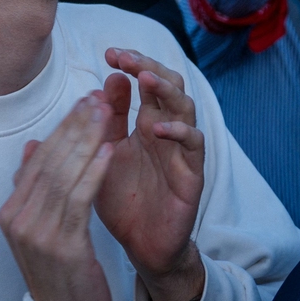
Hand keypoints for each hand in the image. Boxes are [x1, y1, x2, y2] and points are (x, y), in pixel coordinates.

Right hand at [0, 95, 116, 300]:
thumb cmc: (60, 272)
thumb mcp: (42, 228)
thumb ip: (36, 189)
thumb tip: (33, 146)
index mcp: (12, 212)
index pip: (38, 159)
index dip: (62, 127)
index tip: (83, 100)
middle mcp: (18, 220)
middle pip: (49, 161)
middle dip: (74, 125)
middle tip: (96, 95)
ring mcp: (37, 233)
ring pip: (63, 175)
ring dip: (86, 140)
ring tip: (105, 112)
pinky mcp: (62, 246)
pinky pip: (79, 200)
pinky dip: (93, 171)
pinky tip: (109, 149)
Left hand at [95, 49, 208, 300]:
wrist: (141, 247)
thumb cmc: (124, 200)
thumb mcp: (106, 155)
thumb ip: (106, 121)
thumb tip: (105, 80)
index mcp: (146, 123)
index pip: (146, 80)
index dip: (132, 63)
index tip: (109, 54)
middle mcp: (167, 130)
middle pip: (169, 84)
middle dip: (149, 67)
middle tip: (126, 58)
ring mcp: (181, 150)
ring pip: (185, 107)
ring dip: (166, 91)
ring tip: (145, 80)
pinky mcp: (192, 173)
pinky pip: (194, 144)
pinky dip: (179, 132)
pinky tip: (158, 128)